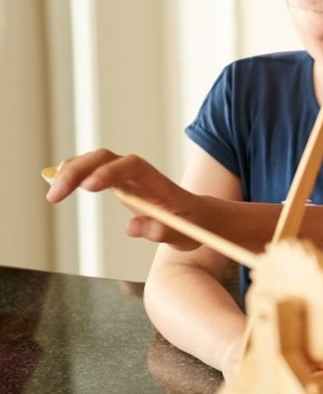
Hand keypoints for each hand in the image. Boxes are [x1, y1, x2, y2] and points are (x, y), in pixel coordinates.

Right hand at [45, 150, 202, 250]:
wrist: (198, 218)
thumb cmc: (191, 226)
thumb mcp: (183, 236)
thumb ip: (161, 231)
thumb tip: (131, 228)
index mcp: (157, 183)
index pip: (131, 166)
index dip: (108, 172)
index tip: (89, 187)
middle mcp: (139, 173)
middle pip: (105, 157)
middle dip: (78, 171)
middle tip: (56, 196)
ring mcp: (126, 175)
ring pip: (95, 160)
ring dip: (71, 171)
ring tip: (54, 193)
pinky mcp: (117, 181)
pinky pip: (92, 169)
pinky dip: (73, 172)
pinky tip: (57, 181)